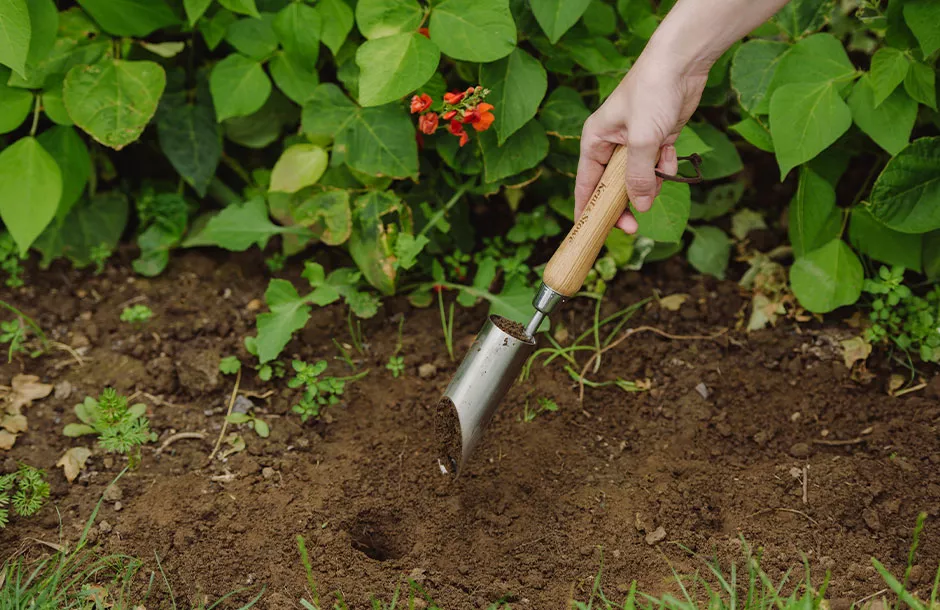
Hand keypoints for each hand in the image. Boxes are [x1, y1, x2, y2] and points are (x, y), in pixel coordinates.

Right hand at [575, 47, 708, 232]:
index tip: (588, 232)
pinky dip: (665, 167)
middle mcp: (611, 142)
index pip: (586, 182)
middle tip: (633, 226)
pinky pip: (657, 164)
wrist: (682, 63)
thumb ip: (638, 176)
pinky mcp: (657, 137)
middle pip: (613, 184)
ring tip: (658, 181)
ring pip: (638, 177)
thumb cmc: (652, 93)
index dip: (586, 208)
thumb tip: (638, 206)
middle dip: (624, 202)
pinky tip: (670, 158)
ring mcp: (635, 140)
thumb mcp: (642, 140)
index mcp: (595, 140)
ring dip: (649, 183)